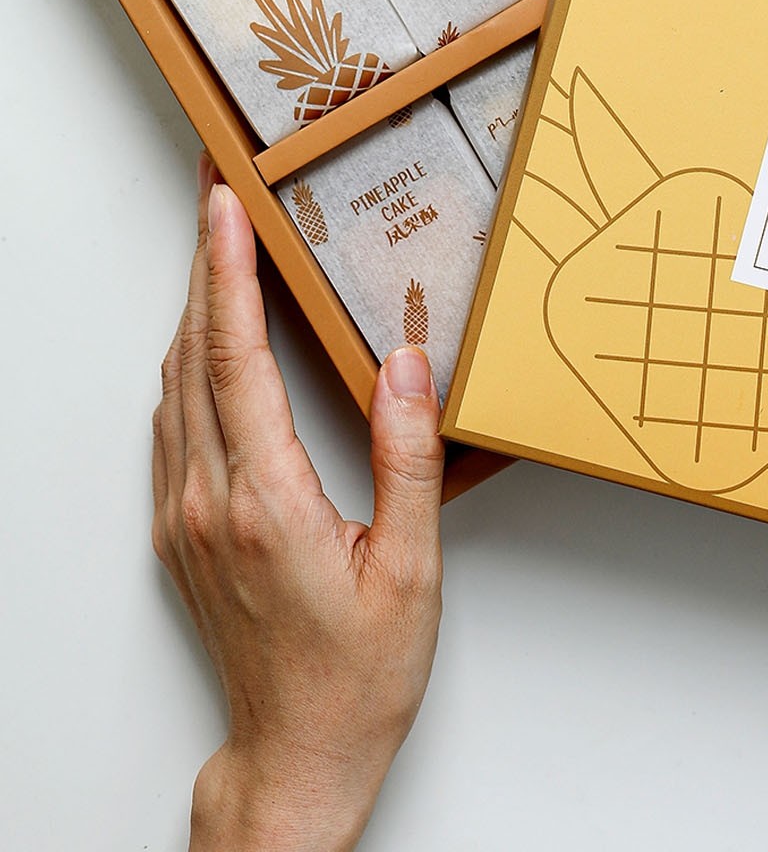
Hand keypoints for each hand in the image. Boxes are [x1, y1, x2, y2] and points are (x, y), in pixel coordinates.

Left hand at [153, 158, 445, 850]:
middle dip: (202, 263)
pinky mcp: (181, 534)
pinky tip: (210, 343)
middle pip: (191, 353)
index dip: (227, 270)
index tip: (225, 205)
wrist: (298, 756)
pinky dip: (188, 363)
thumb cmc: (359, 675)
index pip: (234, 355)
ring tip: (219, 247)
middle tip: (218, 195)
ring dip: (192, 309)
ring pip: (172, 385)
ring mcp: (186, 518)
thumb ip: (408, 456)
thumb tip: (409, 363)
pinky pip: (172, 425)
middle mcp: (211, 501)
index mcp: (268, 500)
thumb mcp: (412, 568)